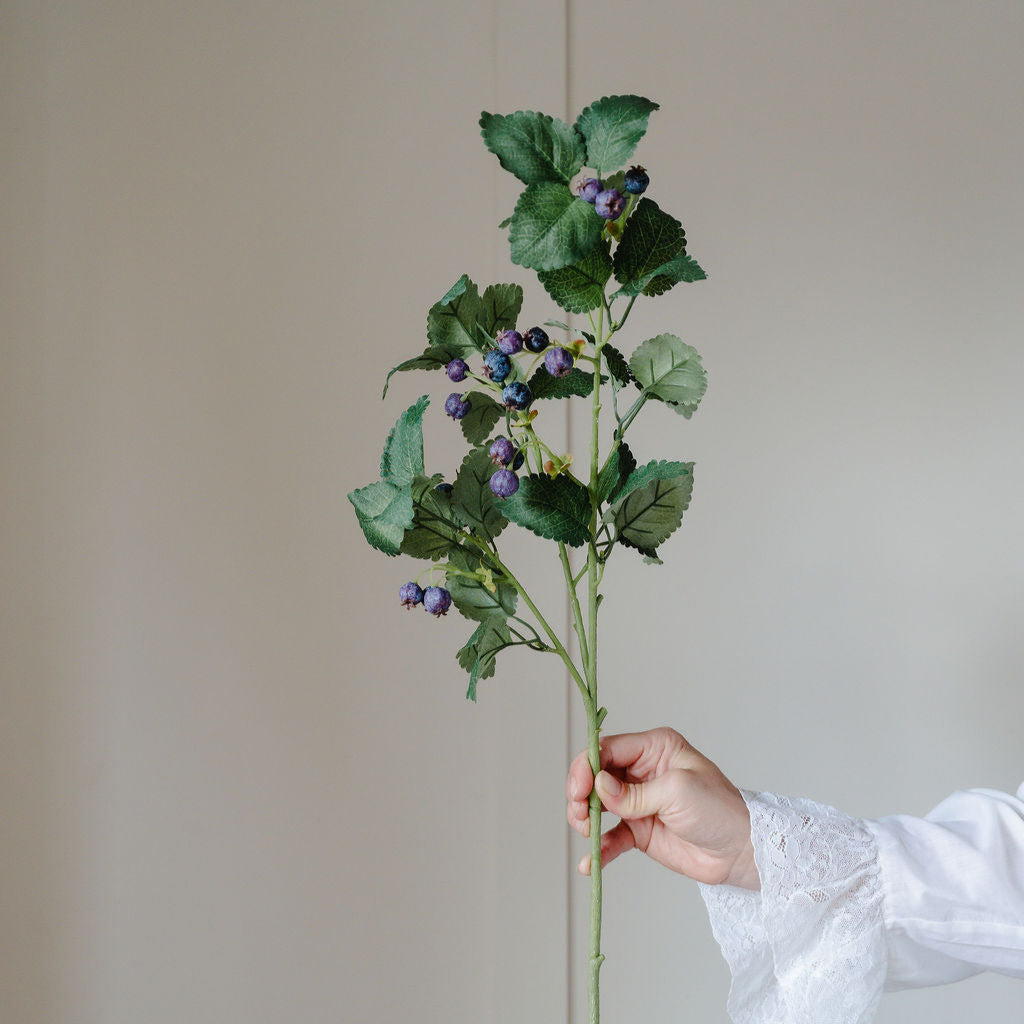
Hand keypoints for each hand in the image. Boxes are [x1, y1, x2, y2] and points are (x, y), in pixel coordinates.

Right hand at [566, 726, 758, 888]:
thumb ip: (635, 792)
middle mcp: (642, 771)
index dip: (588, 766)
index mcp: (654, 748)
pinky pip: (610, 836)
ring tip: (587, 833)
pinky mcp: (638, 830)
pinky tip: (590, 862)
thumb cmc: (719, 810)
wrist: (740, 851)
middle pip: (596, 775)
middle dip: (581, 792)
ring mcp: (638, 801)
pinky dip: (598, 848)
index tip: (579, 788)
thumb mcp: (678, 791)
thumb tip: (599, 788)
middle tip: (579, 813)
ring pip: (596, 804)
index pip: (608, 749)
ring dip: (584, 817)